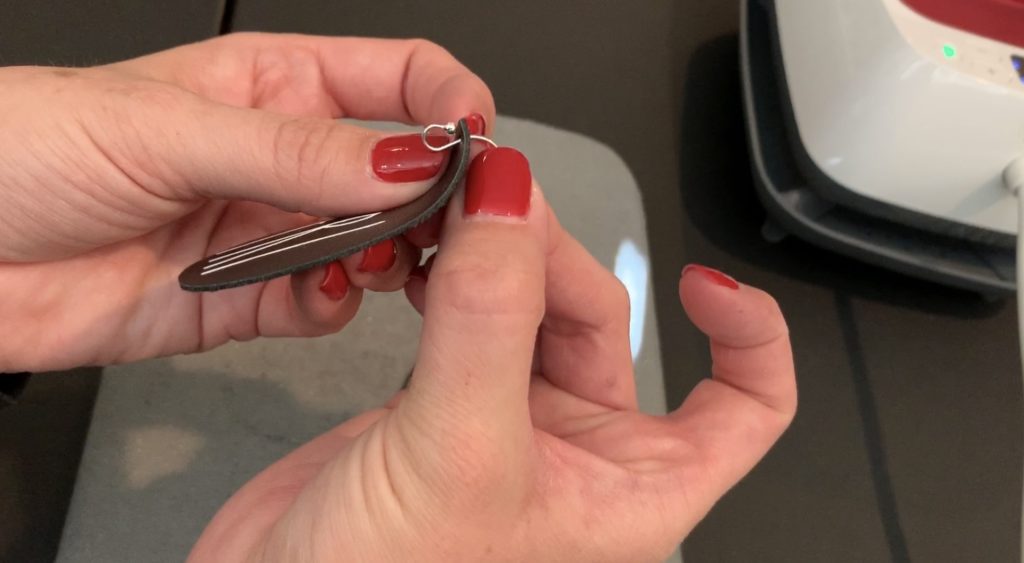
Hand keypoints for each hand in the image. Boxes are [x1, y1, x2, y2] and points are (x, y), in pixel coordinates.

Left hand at [0, 33, 492, 371]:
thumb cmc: (24, 150)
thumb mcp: (167, 130)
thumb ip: (295, 152)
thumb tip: (406, 159)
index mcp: (271, 86)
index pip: (397, 79)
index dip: (448, 103)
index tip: (475, 142)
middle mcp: (281, 160)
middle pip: (398, 173)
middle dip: (429, 198)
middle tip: (440, 224)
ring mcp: (268, 232)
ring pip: (372, 244)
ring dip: (388, 258)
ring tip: (373, 261)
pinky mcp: (247, 300)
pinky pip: (324, 306)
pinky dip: (335, 307)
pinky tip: (319, 296)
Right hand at [189, 148, 796, 561]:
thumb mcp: (460, 453)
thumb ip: (489, 320)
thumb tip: (510, 204)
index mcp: (631, 492)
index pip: (746, 407)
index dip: (746, 336)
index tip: (701, 281)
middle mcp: (579, 457)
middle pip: (603, 319)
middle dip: (553, 257)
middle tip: (491, 210)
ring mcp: (507, 423)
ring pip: (531, 306)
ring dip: (497, 254)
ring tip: (452, 219)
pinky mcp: (441, 402)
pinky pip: (466, 312)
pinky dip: (449, 274)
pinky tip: (420, 256)